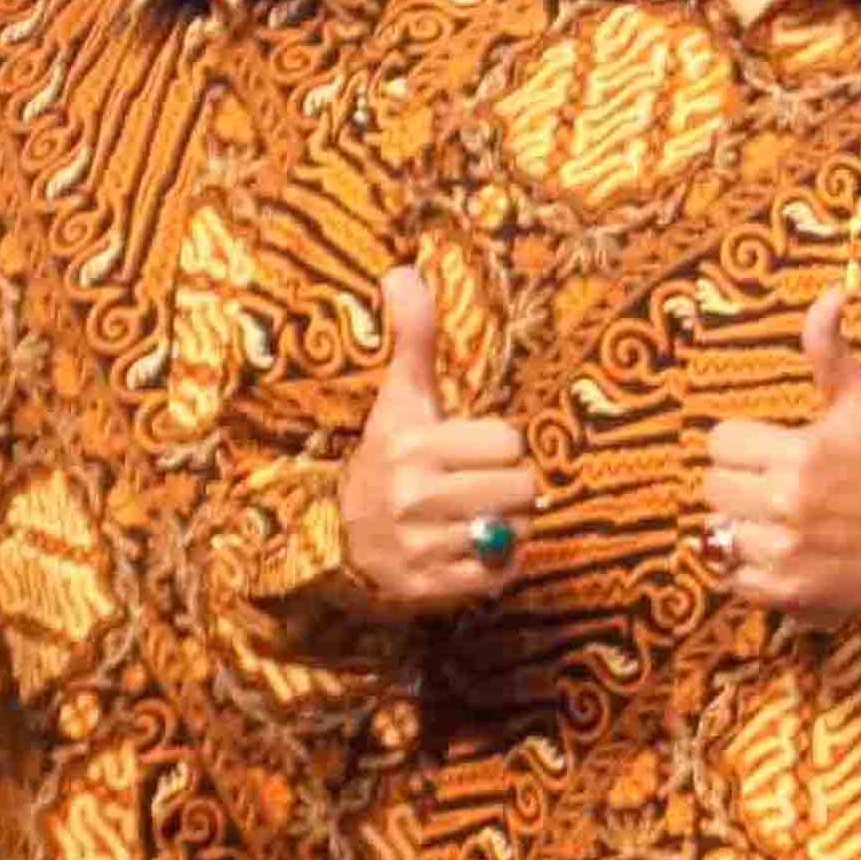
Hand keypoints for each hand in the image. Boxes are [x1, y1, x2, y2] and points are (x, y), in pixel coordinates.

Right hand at [338, 268, 541, 613]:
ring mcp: (418, 546)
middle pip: (522, 488)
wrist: (339, 537)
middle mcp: (410, 497)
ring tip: (473, 515)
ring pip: (514, 531)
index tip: (469, 450)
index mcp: (411, 446)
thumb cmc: (389, 456)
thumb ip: (413, 339)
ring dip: (506, 524)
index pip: (510, 443)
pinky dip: (497, 563)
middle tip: (477, 485)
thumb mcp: (401, 399)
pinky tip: (470, 547)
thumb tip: (402, 272)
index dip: (499, 446)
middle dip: (510, 485)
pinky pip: (500, 572)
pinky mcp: (427, 587)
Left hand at [705, 283, 860, 622]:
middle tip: (771, 486)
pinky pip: (730, 577)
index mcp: (800, 453)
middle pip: (712, 486)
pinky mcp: (783, 591)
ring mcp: (783, 550)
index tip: (771, 451)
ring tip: (773, 521)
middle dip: (738, 483)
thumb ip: (831, 352)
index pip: (720, 441)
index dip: (743, 444)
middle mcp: (787, 503)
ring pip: (717, 531)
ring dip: (740, 526)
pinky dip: (747, 568)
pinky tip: (779, 552)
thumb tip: (832, 292)